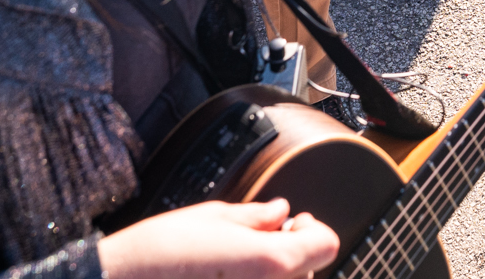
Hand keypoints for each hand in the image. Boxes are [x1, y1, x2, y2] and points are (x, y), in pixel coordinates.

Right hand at [99, 199, 339, 278]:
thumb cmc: (158, 256)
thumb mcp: (211, 218)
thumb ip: (255, 217)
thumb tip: (279, 212)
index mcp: (270, 262)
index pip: (326, 245)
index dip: (311, 229)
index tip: (293, 222)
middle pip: (308, 270)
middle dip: (290, 252)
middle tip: (257, 241)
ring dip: (272, 272)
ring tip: (234, 264)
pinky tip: (223, 277)